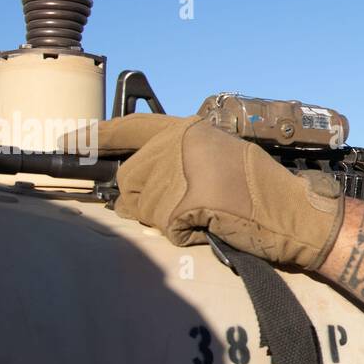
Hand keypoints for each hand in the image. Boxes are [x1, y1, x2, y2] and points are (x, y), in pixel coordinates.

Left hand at [76, 114, 344, 270]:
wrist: (300, 214)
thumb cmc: (263, 193)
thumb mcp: (219, 158)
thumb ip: (179, 158)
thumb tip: (135, 180)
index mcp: (188, 128)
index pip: (129, 127)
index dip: (93, 137)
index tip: (63, 143)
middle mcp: (182, 142)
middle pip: (130, 180)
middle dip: (149, 203)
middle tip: (189, 210)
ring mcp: (186, 170)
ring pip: (144, 209)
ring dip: (171, 222)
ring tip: (209, 216)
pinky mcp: (192, 200)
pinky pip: (167, 229)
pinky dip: (188, 236)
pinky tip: (213, 227)